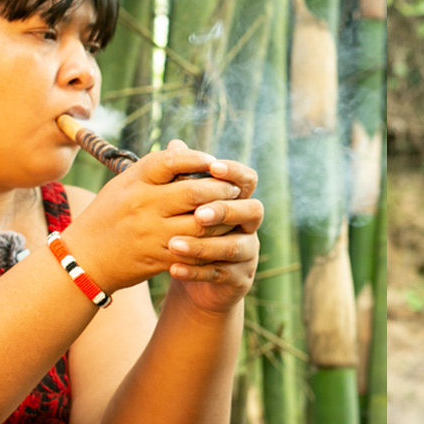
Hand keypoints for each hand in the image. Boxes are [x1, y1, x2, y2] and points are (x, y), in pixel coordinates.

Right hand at [64, 141, 249, 292]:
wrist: (85, 259)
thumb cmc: (108, 215)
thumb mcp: (124, 185)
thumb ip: (155, 168)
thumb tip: (184, 147)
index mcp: (134, 182)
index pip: (170, 161)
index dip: (197, 158)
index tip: (214, 161)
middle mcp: (143, 205)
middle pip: (193, 192)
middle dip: (220, 189)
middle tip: (235, 188)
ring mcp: (151, 233)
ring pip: (200, 224)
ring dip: (222, 218)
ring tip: (233, 211)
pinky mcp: (159, 258)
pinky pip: (195, 250)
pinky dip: (212, 243)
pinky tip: (222, 237)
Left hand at [161, 143, 262, 313]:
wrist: (192, 277)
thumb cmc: (188, 231)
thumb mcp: (183, 205)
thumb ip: (184, 178)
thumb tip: (175, 144)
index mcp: (238, 200)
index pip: (247, 180)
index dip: (234, 173)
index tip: (213, 167)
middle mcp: (249, 225)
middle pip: (251, 211)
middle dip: (224, 211)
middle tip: (198, 214)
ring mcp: (248, 253)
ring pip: (233, 246)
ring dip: (203, 245)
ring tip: (173, 245)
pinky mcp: (239, 279)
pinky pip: (220, 274)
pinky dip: (196, 272)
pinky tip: (173, 268)